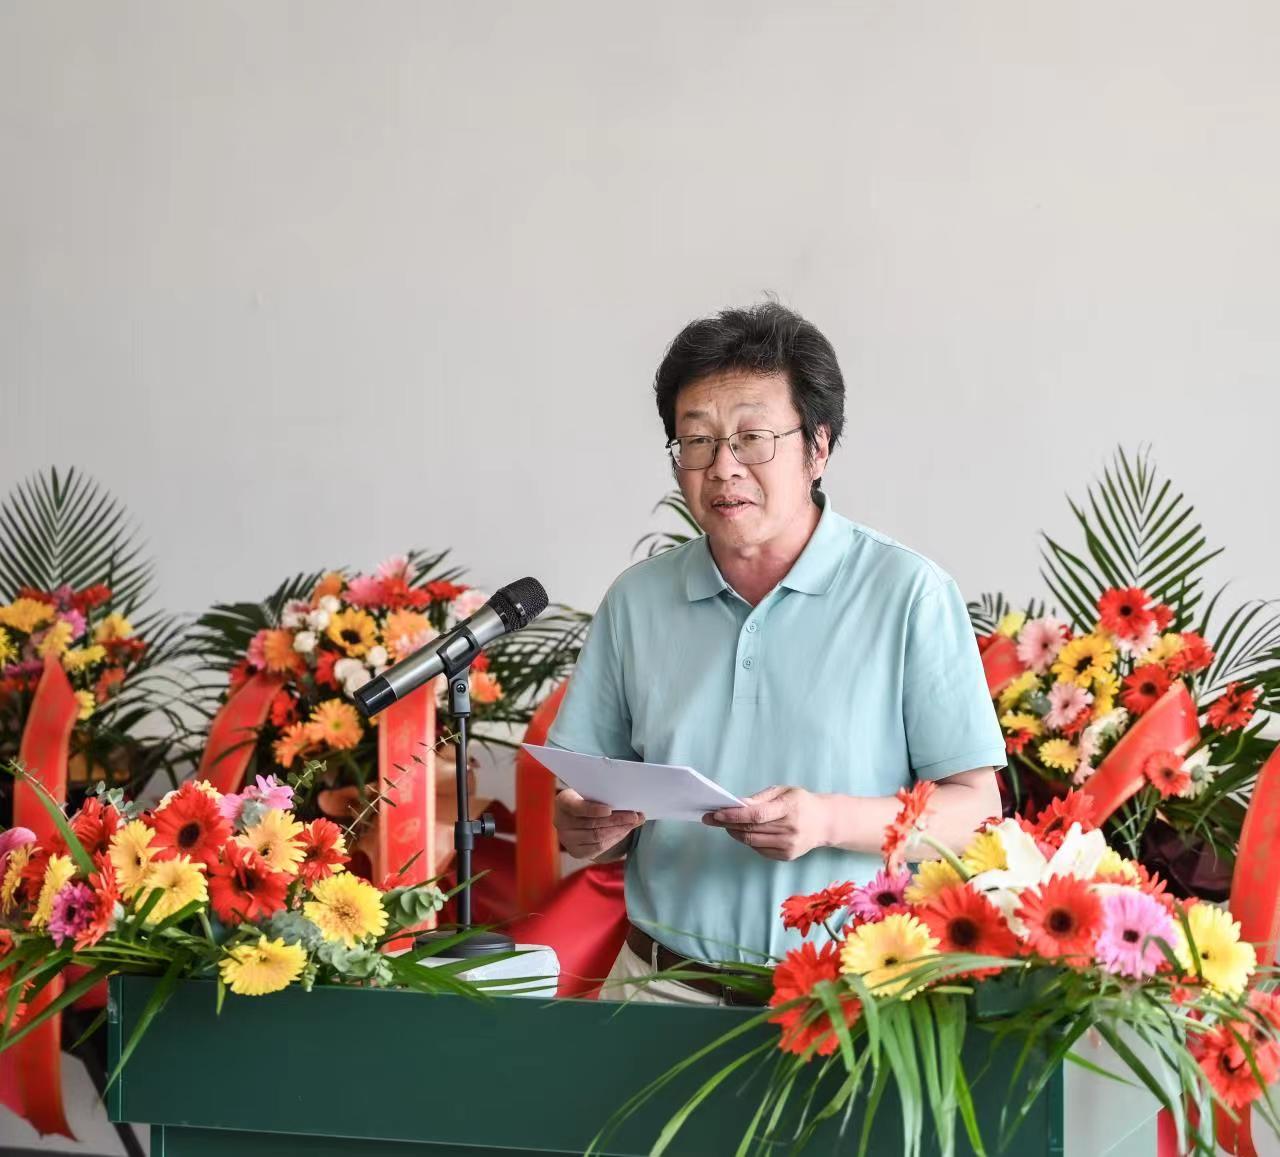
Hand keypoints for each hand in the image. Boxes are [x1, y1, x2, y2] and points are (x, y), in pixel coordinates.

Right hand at [554, 788, 643, 860]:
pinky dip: (614, 839)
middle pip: (592, 824)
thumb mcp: (589, 792)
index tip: (609, 809)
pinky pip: (599, 847)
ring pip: (598, 836)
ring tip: (634, 823)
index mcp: (563, 802)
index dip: (593, 809)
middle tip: (635, 816)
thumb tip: (628, 800)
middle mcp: (561, 822)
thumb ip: (602, 795)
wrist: (575, 816)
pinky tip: (624, 831)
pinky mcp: (577, 852)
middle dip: (617, 819)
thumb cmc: (586, 799)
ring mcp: (567, 839)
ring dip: (619, 830)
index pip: (577, 807)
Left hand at [702, 785, 827, 860]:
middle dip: (727, 824)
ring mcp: (788, 845)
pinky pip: (759, 849)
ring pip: (752, 841)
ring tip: (725, 824)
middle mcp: (790, 829)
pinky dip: (747, 841)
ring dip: (734, 833)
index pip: (756, 814)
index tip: (716, 813)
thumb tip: (736, 805)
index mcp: (789, 808)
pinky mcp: (786, 856)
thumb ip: (760, 798)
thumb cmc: (800, 802)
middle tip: (711, 818)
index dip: (734, 815)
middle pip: (751, 829)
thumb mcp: (783, 791)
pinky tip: (742, 832)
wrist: (824, 823)